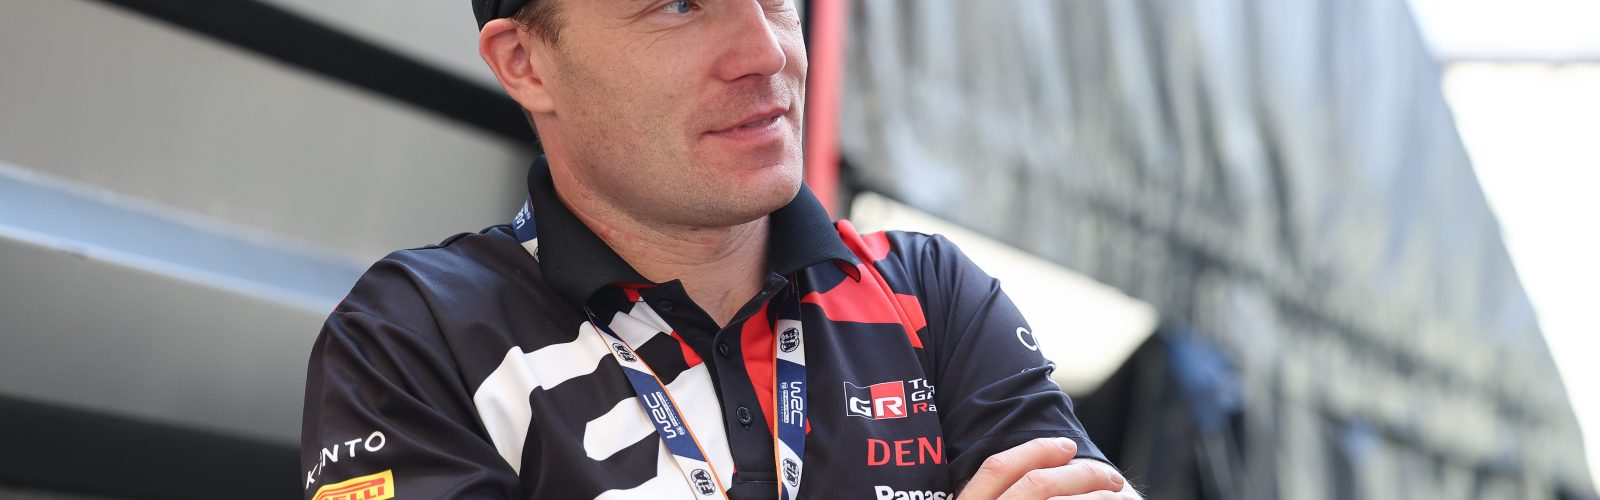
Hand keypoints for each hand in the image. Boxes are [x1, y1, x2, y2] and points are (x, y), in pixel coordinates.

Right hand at [956, 438, 1139, 498]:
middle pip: (1035, 486)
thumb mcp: (991, 497)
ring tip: (1119, 496)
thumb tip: (1052, 457)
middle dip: (1079, 476)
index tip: (1068, 445)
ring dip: (1095, 498)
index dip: (1034, 450)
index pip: (997, 467)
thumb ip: (1000, 488)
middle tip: (1110, 477)